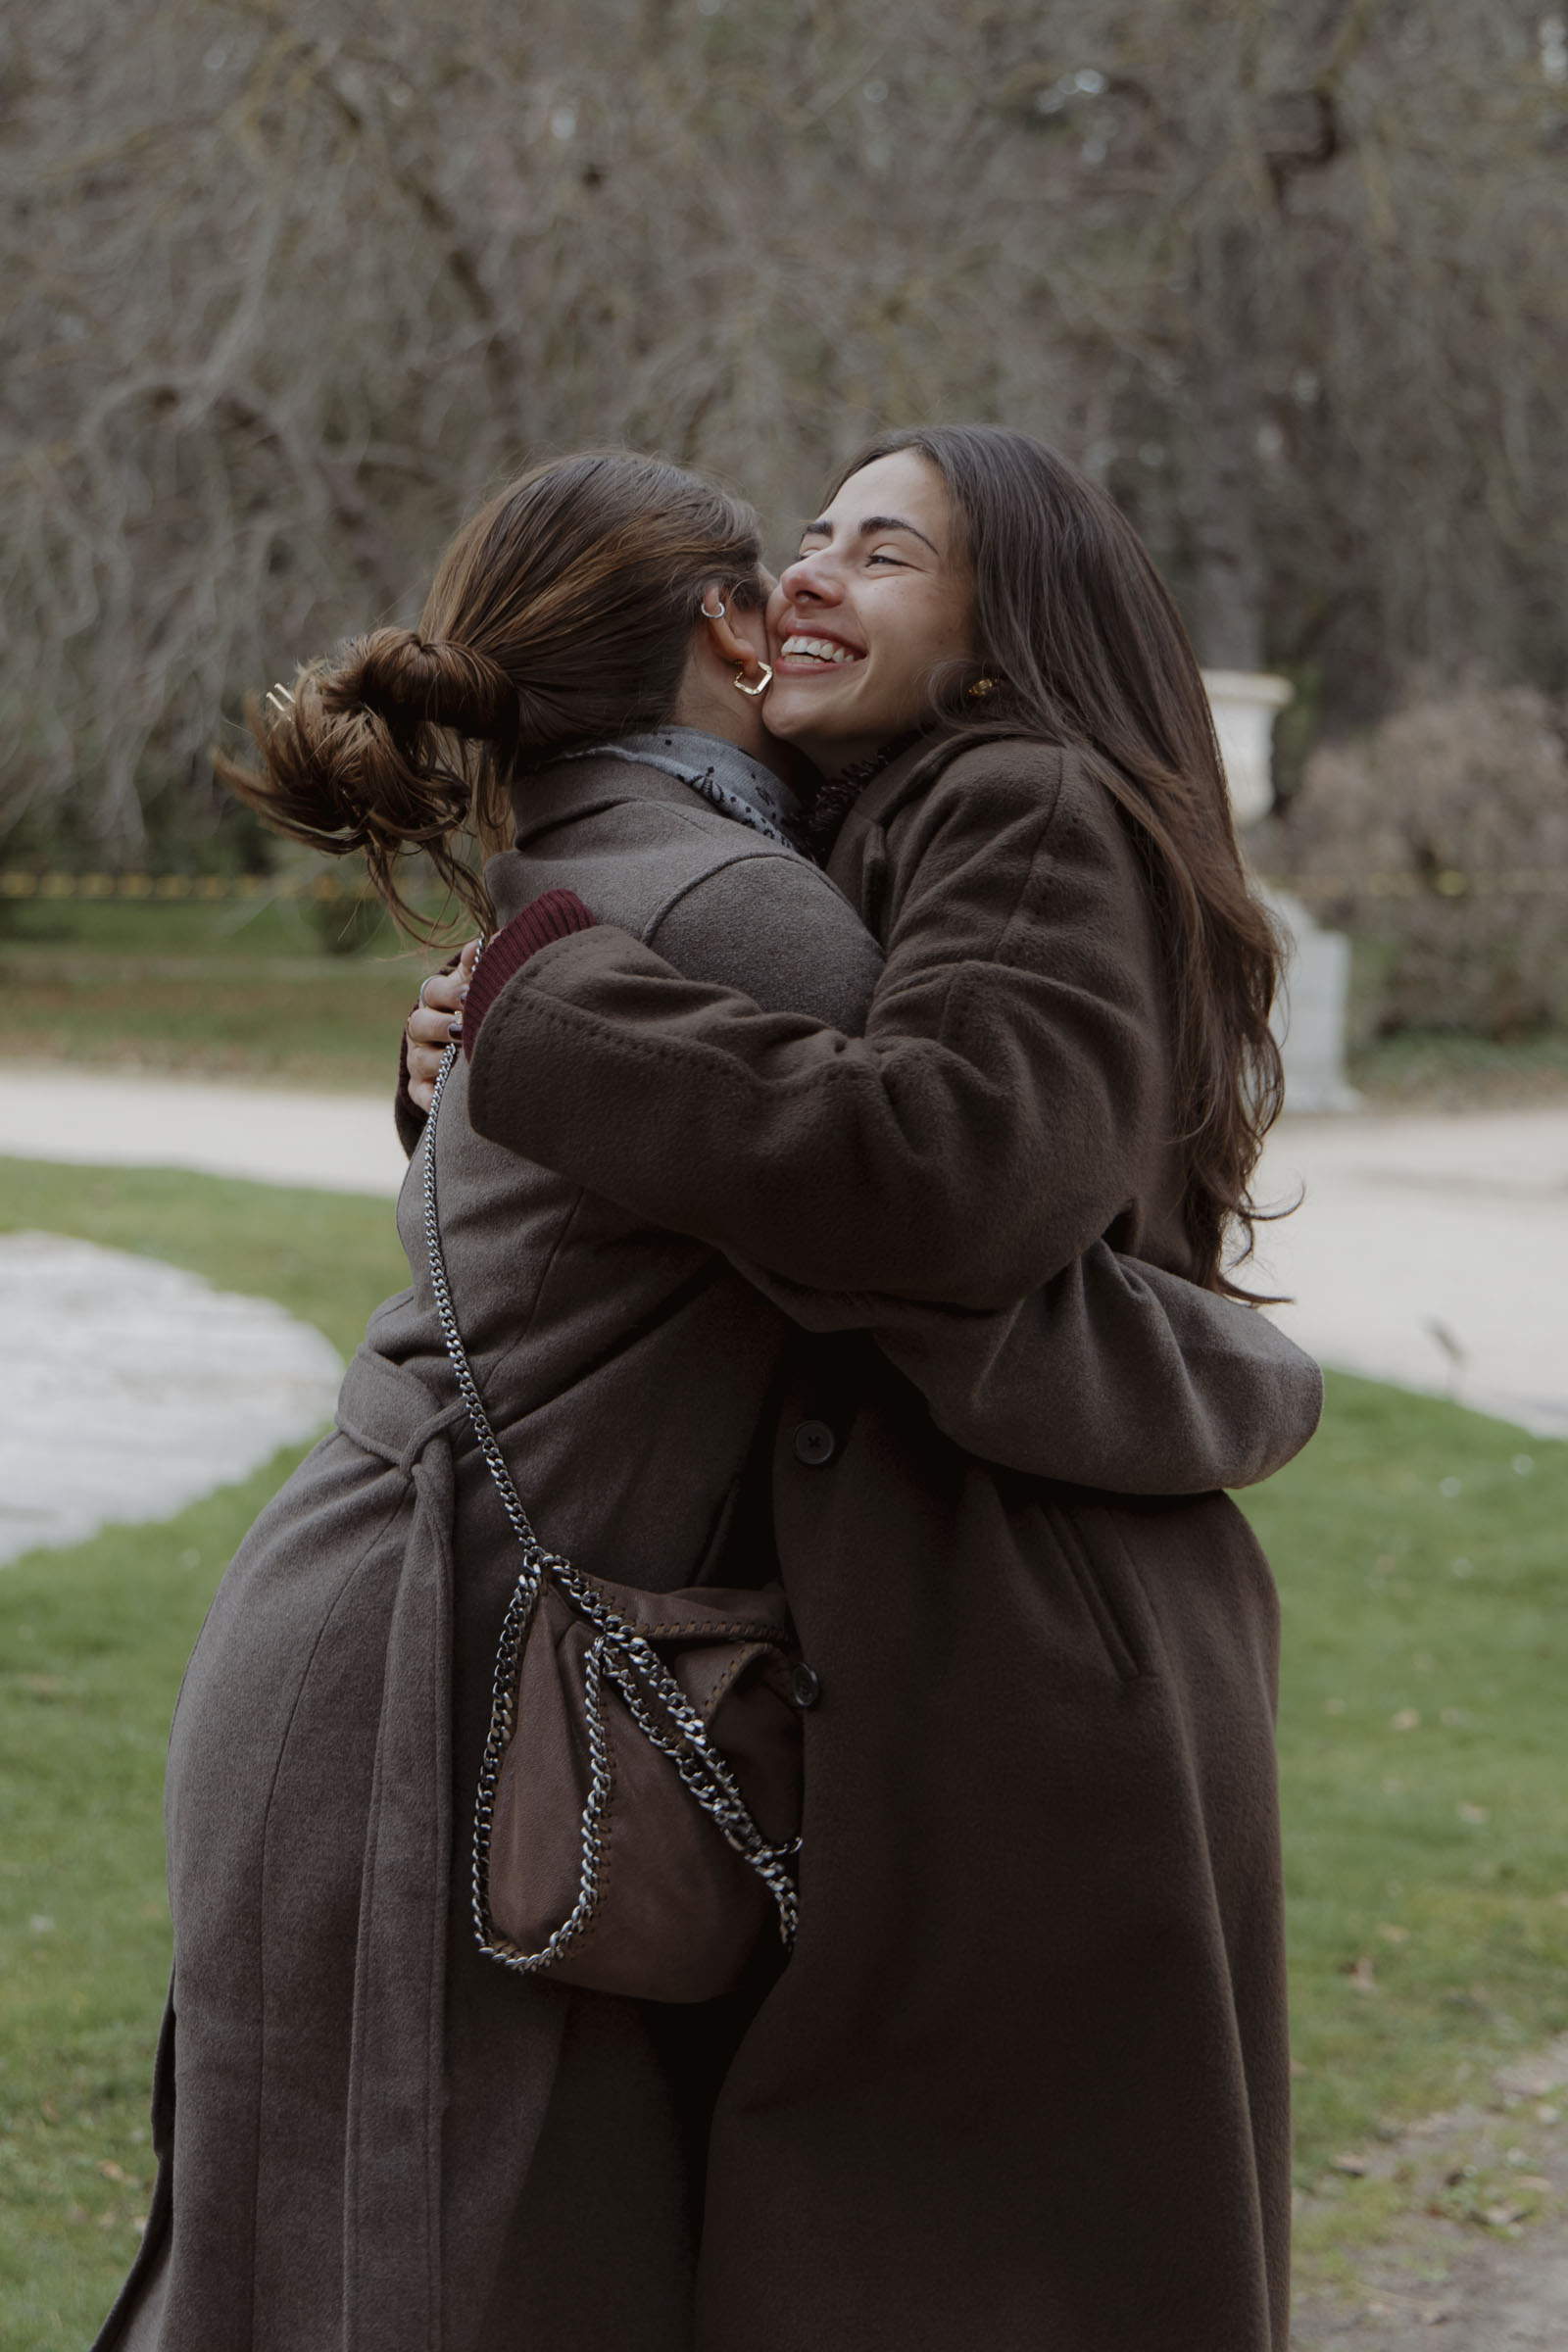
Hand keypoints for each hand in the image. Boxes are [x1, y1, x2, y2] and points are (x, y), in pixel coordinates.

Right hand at [405, 937, 479, 1110]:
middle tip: (465, 1029)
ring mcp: (420, 1057)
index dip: (451, 992)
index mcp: (437, 997)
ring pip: (420, 1059)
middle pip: (421, 1023)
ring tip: (460, 1060)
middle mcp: (422, 1027)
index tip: (472, 995)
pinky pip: (421, 1094)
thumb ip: (484, 963)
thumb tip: (496, 938)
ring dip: (439, 1060)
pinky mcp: (421, 1087)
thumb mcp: (479, 982)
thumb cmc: (478, 1005)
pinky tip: (447, 1097)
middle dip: (443, 1026)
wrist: (470, 1046)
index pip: (435, 990)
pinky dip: (432, 1097)